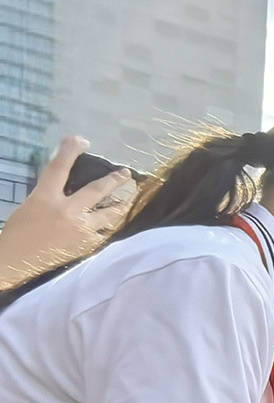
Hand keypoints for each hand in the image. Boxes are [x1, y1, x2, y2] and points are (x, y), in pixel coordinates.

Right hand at [0, 135, 133, 277]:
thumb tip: (69, 188)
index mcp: (45, 198)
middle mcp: (67, 211)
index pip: (59, 168)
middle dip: (114, 180)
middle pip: (97, 190)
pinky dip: (110, 227)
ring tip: (129, 200)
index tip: (81, 140)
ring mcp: (81, 229)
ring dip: (120, 205)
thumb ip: (51, 195)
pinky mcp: (88, 245)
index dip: (70, 151)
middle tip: (126, 173)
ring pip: (110, 214)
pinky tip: (115, 223)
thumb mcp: (31, 206)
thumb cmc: (19, 232)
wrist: (15, 262)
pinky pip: (106, 233)